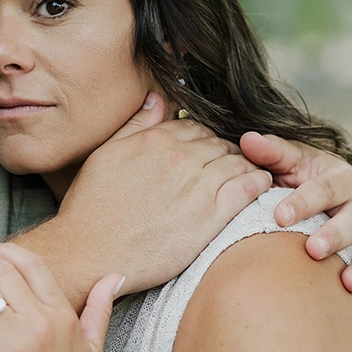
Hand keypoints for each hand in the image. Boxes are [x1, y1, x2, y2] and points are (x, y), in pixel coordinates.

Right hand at [41, 93, 270, 297]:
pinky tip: (260, 184)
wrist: (90, 252)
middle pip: (219, 144)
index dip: (206, 139)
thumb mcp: (105, 155)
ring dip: (246, 165)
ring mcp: (196, 186)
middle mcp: (179, 157)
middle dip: (227, 151)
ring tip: (251, 172)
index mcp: (155, 139)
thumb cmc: (91, 208)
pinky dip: (258, 183)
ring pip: (236, 162)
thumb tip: (156, 99)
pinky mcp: (210, 216)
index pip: (195, 128)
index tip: (209, 151)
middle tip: (232, 164)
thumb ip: (135, 126)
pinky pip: (246, 189)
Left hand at [240, 131, 351, 291]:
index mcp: (343, 180)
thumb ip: (273, 154)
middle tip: (312, 250)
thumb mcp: (296, 164)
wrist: (346, 198)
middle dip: (335, 235)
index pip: (323, 189)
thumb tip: (248, 139)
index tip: (279, 216)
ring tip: (348, 283)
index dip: (302, 202)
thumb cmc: (312, 182)